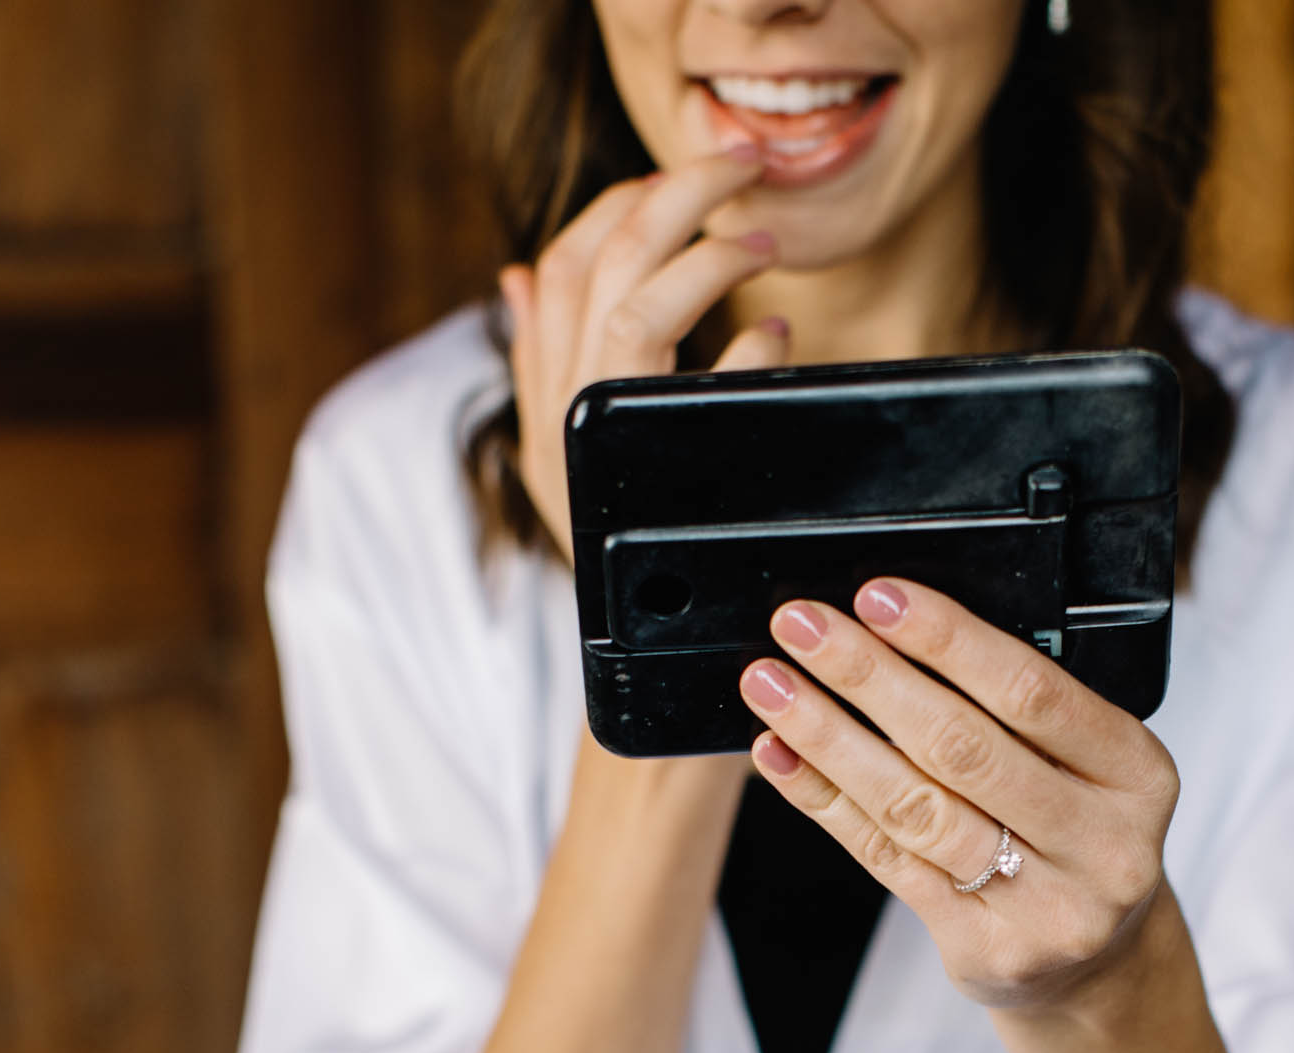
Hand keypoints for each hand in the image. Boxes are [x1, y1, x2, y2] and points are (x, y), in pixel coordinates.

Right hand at [498, 146, 791, 563]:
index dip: (619, 207)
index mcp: (545, 393)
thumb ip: (543, 360)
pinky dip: (741, 354)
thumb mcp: (566, 451)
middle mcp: (560, 412)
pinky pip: (690, 396)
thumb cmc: (617, 544)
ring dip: (709, 259)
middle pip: (602, 262)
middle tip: (742, 163)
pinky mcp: (645, 478)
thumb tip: (515, 276)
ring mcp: (597, 443)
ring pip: (634, 311)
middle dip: (676, 193)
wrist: (628, 648)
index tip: (677, 178)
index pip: (563, 264)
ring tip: (764, 243)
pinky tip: (777, 333)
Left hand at [739, 581, 1180, 1009]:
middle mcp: (1103, 845)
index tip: (878, 597)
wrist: (1099, 963)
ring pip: (915, 807)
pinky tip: (782, 755)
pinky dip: (824, 799)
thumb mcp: (1089, 765)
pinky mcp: (985, 947)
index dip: (949, 639)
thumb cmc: (1078, 834)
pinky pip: (886, 859)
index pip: (1033, 692)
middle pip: (963, 748)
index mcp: (1138, 773)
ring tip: (773, 686)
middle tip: (803, 628)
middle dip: (871, 676)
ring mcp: (1046, 907)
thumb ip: (1017, 712)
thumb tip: (892, 631)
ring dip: (830, 737)